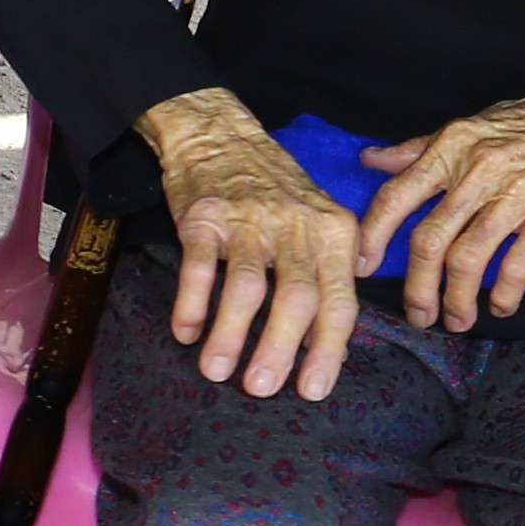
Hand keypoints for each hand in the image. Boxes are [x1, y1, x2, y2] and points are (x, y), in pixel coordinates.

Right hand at [143, 88, 368, 402]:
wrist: (220, 135)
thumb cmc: (274, 189)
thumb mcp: (319, 220)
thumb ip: (330, 274)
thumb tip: (333, 343)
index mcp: (333, 232)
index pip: (339, 300)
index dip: (327, 350)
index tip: (314, 390)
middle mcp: (297, 225)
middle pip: (295, 297)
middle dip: (280, 349)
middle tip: (262, 390)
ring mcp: (248, 219)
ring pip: (246, 286)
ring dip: (231, 334)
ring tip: (217, 373)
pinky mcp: (203, 216)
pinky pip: (199, 267)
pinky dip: (192, 304)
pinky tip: (185, 332)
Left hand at [356, 82, 524, 333]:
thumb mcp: (476, 123)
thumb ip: (422, 148)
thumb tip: (371, 161)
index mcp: (453, 146)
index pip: (396, 197)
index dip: (374, 238)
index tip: (364, 268)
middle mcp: (479, 171)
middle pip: (428, 241)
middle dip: (417, 287)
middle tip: (418, 314)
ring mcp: (518, 194)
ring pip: (468, 259)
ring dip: (457, 300)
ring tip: (457, 320)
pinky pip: (518, 264)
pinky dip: (504, 293)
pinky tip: (500, 307)